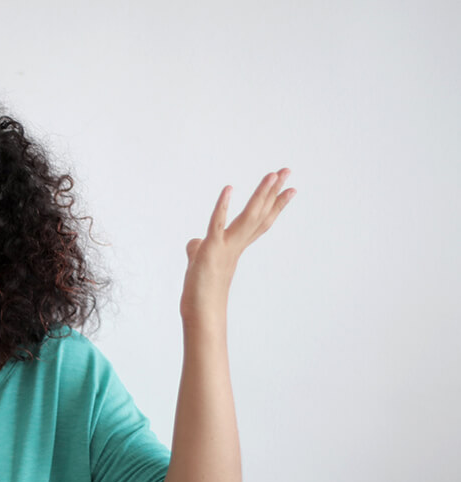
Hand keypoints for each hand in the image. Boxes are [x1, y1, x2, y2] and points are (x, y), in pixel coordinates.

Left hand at [181, 168, 295, 322]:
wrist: (200, 309)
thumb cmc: (200, 288)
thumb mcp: (199, 261)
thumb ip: (198, 248)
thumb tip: (193, 242)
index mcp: (236, 245)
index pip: (260, 221)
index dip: (274, 204)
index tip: (290, 189)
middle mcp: (236, 243)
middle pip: (259, 213)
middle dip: (273, 191)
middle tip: (288, 171)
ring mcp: (226, 246)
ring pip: (248, 216)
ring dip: (260, 194)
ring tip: (273, 174)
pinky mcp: (211, 248)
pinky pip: (217, 224)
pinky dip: (221, 207)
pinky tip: (228, 189)